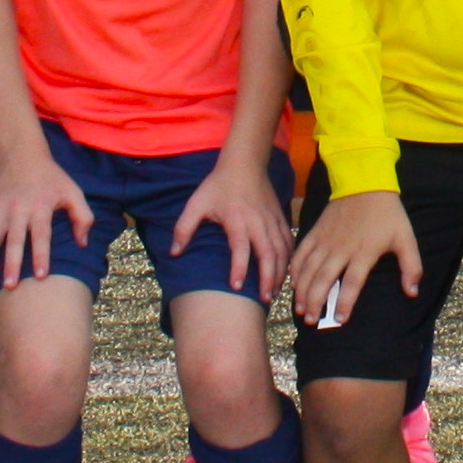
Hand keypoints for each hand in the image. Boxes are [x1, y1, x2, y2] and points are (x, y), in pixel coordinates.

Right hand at [0, 144, 93, 292]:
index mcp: (40, 206)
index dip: (41, 255)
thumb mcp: (73, 191)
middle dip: (10, 264)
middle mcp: (17, 208)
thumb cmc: (51, 178)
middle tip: (10, 287)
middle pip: (13, 240)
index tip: (40, 276)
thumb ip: (83, 216)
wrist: (22, 154)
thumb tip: (82, 243)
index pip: (41, 234)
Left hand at [171, 154, 292, 299]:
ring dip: (280, 273)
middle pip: (268, 255)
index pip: (240, 249)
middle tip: (264, 300)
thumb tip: (174, 252)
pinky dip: (288, 260)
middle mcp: (258, 223)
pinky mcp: (280, 218)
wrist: (245, 162)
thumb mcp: (197, 203)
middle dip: (268, 279)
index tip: (237, 287)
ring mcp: (272, 221)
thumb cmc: (219, 184)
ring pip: (281, 251)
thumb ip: (184, 227)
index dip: (239, 268)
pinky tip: (284, 273)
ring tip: (274, 293)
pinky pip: (288, 243)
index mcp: (237, 220)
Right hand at [290, 189, 419, 328]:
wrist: (365, 183)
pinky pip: (300, 253)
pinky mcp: (315, 231)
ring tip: (299, 309)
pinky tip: (292, 284)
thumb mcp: (406, 239)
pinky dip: (294, 269)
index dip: (344, 302)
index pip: (351, 282)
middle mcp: (341, 248)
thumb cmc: (388, 214)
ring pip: (308, 269)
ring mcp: (325, 240)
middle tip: (310, 320)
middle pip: (323, 279)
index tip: (339, 319)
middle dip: (315, 301)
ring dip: (302, 290)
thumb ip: (412, 267)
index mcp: (364, 252)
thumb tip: (413, 292)